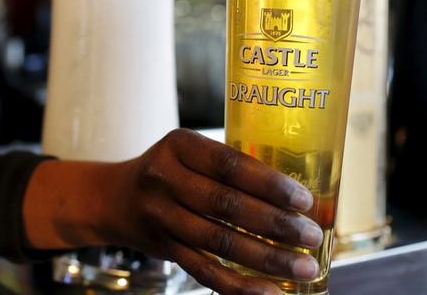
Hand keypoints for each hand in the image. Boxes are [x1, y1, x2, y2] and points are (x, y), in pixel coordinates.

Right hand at [106, 128, 321, 294]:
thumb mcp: (188, 152)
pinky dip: (238, 286)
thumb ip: (226, 167)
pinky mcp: (162, 247)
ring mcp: (159, 215)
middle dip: (275, 224)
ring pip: (218, 242)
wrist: (116, 197)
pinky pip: (203, 271)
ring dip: (266, 258)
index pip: (229, 164)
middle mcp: (164, 178)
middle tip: (311, 236)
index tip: (303, 200)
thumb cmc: (170, 171)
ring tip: (303, 267)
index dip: (269, 184)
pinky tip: (268, 292)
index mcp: (178, 145)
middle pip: (226, 205)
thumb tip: (295, 197)